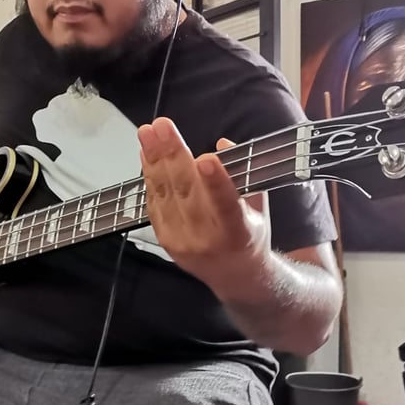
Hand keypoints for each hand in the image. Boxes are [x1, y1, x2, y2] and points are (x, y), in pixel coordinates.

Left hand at [137, 118, 270, 299]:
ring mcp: (182, 242)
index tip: (206, 159)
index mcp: (240, 234)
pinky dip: (149, 176)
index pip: (228, 207)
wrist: (235, 277)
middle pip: (188, 195)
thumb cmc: (250, 236)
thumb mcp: (259, 209)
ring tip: (148, 133)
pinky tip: (145, 154)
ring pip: (166, 196)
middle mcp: (208, 240)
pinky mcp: (165, 239)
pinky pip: (154, 203)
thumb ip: (245, 176)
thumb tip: (224, 143)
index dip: (217, 183)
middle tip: (161, 127)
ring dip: (154, 161)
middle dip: (173, 156)